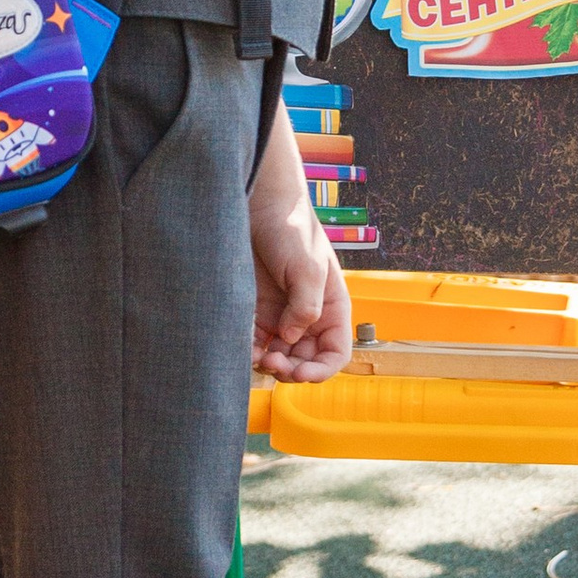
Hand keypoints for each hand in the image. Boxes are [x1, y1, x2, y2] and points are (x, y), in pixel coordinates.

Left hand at [249, 117, 353, 382]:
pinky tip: (241, 348)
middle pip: (305, 361)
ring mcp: (280, 315)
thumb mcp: (307, 266)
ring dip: (268, 365)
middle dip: (291, 369)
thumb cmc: (290, 229)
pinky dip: (249, 351)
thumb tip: (291, 337)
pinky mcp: (254, 311)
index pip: (336, 352)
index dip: (322, 370)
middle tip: (273, 362)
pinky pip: (254, 343)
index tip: (300, 374)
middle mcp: (307, 316)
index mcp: (331, 307)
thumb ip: (306, 305)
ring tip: (255, 357)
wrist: (256, 204)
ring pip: (279, 357)